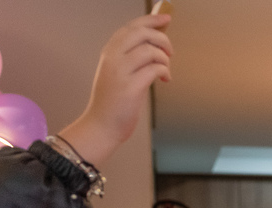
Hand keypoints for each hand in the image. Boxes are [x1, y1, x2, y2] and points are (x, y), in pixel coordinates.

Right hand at [57, 14, 172, 166]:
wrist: (101, 125)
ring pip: (151, 51)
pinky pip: (155, 69)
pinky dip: (165, 72)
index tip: (166, 18)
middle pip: (142, 34)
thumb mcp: (118, 72)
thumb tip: (155, 41)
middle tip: (170, 52)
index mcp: (110, 52)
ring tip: (165, 71)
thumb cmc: (113, 101)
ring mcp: (120, 72)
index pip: (132, 27)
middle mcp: (113, 58)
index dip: (151, 20)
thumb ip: (132, 56)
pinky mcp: (130, 87)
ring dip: (165, 59)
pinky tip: (164, 79)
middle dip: (162, 39)